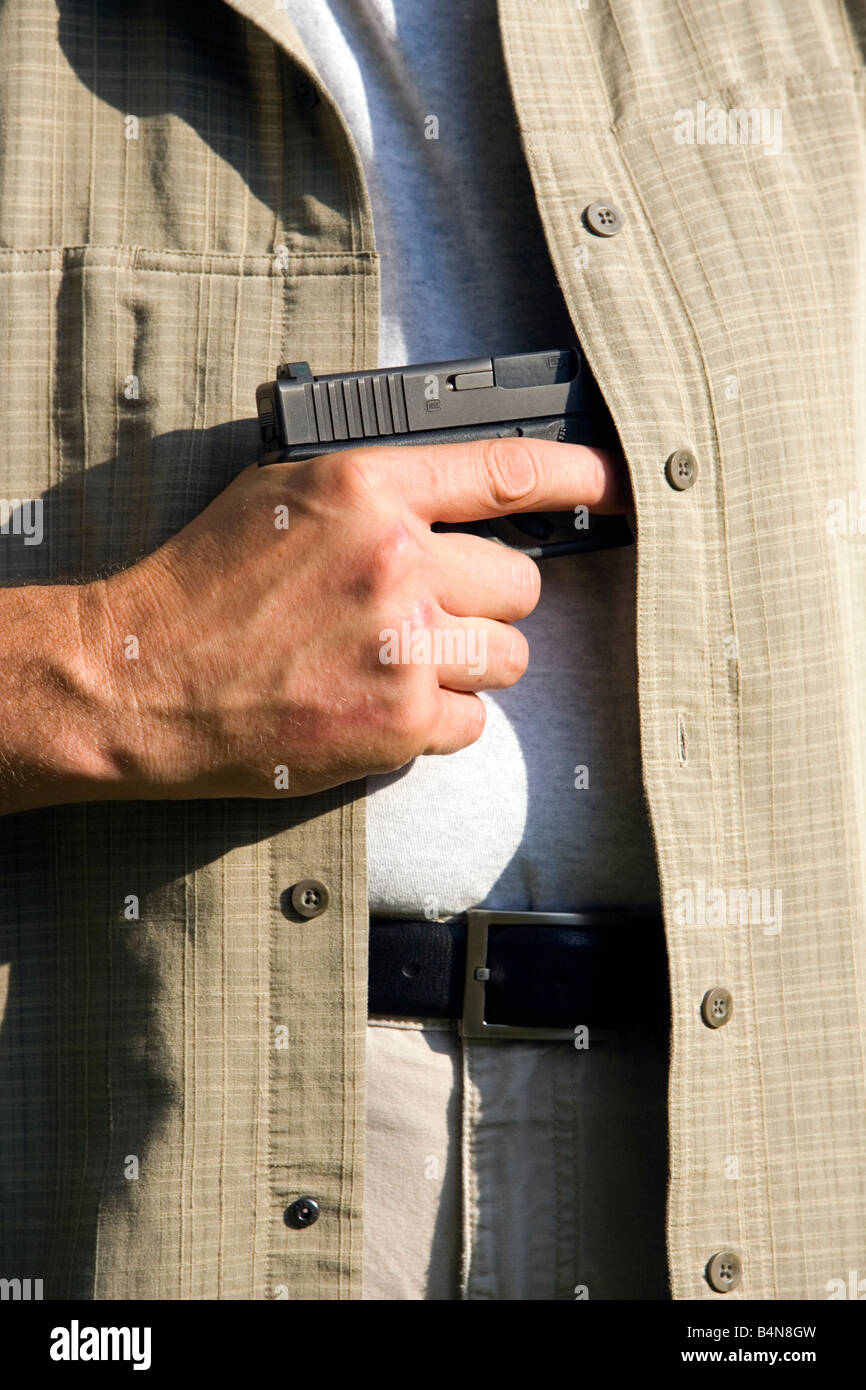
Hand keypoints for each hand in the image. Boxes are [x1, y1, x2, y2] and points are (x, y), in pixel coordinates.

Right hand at [79, 436, 630, 799]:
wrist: (141, 679)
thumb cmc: (203, 584)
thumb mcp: (282, 495)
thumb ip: (376, 489)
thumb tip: (461, 496)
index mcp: (368, 488)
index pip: (509, 471)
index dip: (579, 478)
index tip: (615, 488)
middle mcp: (396, 559)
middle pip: (522, 580)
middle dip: (487, 602)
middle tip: (432, 616)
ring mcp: (402, 644)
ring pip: (510, 656)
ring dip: (469, 664)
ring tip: (400, 665)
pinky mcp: (397, 720)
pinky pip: (473, 721)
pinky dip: (438, 720)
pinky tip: (380, 705)